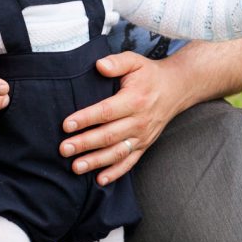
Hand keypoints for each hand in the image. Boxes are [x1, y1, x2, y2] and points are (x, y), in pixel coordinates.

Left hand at [59, 51, 179, 185]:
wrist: (177, 89)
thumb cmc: (149, 75)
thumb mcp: (135, 61)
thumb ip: (117, 62)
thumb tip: (99, 65)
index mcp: (134, 100)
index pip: (106, 111)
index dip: (86, 119)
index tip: (66, 125)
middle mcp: (139, 121)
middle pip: (108, 135)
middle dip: (85, 144)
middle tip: (64, 149)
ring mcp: (142, 136)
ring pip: (117, 152)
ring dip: (96, 162)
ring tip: (76, 167)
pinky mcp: (144, 145)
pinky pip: (130, 162)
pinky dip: (116, 172)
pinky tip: (100, 180)